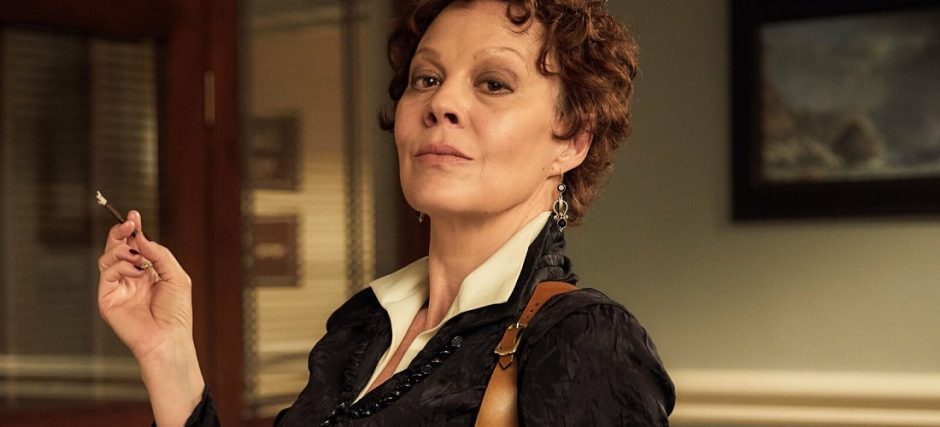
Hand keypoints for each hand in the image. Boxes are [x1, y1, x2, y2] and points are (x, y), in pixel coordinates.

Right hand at [97, 211, 204, 425]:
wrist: (168, 337)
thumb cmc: (176, 311)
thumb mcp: (175, 275)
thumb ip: (159, 254)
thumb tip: (141, 237)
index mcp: (147, 272)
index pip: (135, 246)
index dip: (133, 230)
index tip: (134, 215)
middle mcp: (130, 278)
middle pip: (118, 247)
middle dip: (121, 232)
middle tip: (129, 223)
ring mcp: (117, 287)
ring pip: (108, 256)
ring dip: (123, 249)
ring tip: (139, 258)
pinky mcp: (107, 297)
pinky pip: (107, 272)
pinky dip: (121, 265)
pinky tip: (136, 271)